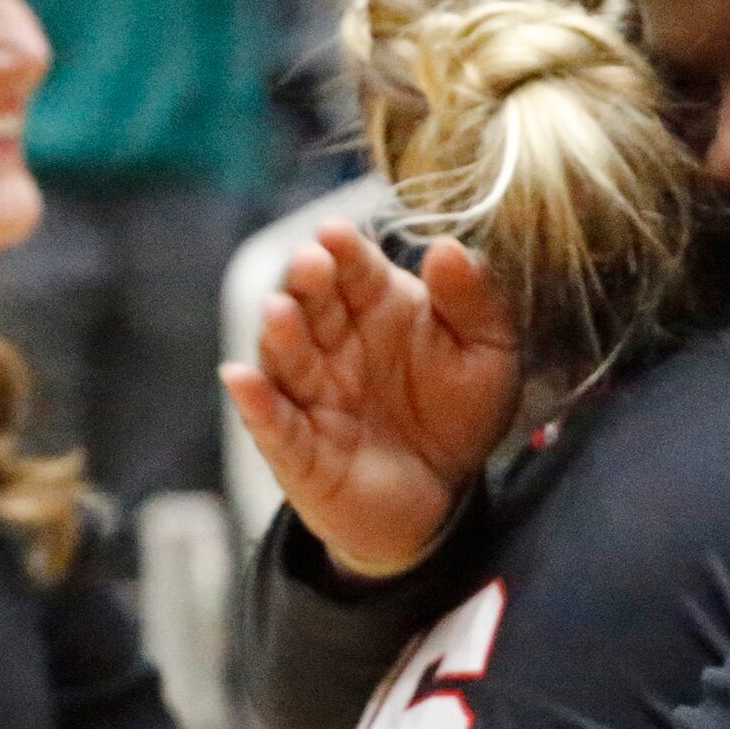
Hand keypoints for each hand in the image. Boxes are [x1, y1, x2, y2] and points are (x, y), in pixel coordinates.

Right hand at [221, 221, 520, 580]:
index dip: (343, 250)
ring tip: (279, 312)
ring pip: (286, 357)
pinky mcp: (298, 450)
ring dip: (278, 333)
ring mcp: (311, 395)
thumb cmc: (459, 412)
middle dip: (306, 280)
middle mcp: (334, 343)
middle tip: (311, 263)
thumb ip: (474, 300)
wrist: (444, 495)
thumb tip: (449, 247)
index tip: (338, 233)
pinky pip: (273, 424)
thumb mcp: (488, 354)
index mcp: (377, 306)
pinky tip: (241, 379)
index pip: (354, 267)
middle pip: (311, 302)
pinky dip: (255, 403)